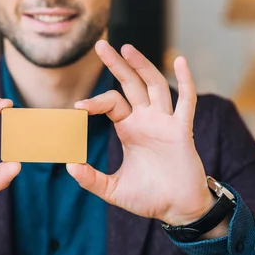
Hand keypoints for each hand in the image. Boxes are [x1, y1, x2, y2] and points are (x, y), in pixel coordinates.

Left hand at [67, 41, 217, 228]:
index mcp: (130, 130)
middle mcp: (147, 121)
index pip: (111, 104)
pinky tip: (179, 61)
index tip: (77, 107)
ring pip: (154, 85)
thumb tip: (69, 166)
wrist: (177, 210)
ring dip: (142, 65)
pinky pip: (186, 102)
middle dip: (116, 65)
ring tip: (126, 48)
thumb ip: (91, 179)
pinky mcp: (183, 130)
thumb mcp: (113, 190)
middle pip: (131, 84)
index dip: (95, 102)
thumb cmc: (149, 198)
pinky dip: (185, 81)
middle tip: (100, 45)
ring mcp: (166, 123)